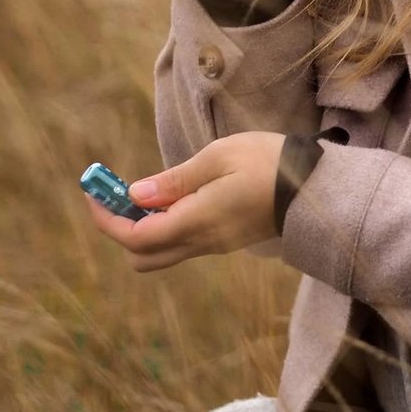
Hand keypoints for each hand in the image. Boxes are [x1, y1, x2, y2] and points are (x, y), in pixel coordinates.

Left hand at [85, 133, 285, 271]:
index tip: (93, 192)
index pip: (135, 237)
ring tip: (146, 190)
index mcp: (196, 221)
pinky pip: (183, 243)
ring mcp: (215, 245)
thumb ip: (176, 179)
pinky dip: (166, 225)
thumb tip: (135, 195)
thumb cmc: (269, 162)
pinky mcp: (226, 240)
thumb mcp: (220, 156)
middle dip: (121, 228)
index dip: (107, 219)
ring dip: (143, 227)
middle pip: (143, 256)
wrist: (317, 188)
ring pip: (162, 252)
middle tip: (117, 194)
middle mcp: (201, 242)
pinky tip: (174, 196)